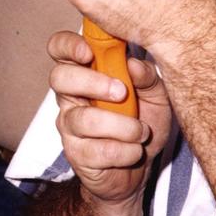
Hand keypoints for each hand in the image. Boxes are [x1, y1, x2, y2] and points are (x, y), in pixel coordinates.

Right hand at [49, 29, 171, 205]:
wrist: (141, 169)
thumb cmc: (142, 121)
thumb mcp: (155, 96)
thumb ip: (147, 77)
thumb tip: (133, 65)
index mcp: (85, 72)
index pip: (60, 48)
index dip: (69, 45)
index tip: (90, 52)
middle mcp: (70, 96)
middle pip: (59, 78)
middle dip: (92, 83)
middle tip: (122, 93)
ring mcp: (69, 125)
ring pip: (83, 119)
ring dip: (121, 126)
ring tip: (141, 131)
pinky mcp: (75, 154)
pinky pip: (97, 150)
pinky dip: (124, 151)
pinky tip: (134, 151)